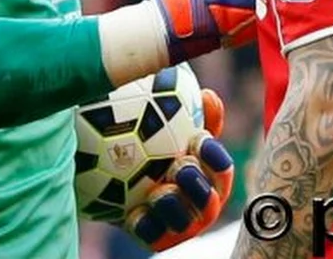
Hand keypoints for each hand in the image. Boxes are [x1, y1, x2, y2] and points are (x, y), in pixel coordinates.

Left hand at [124, 88, 234, 251]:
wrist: (112, 167)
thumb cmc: (147, 139)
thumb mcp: (166, 122)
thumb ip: (186, 111)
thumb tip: (209, 96)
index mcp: (208, 175)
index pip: (220, 168)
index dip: (215, 157)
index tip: (200, 140)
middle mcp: (199, 203)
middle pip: (208, 200)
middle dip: (200, 185)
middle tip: (183, 166)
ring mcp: (179, 224)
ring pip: (185, 222)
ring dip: (176, 206)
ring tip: (162, 191)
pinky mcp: (154, 237)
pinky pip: (153, 236)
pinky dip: (146, 224)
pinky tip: (135, 212)